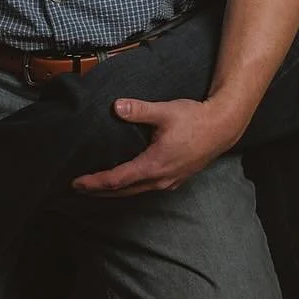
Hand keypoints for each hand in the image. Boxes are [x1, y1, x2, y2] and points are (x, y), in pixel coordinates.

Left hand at [72, 97, 247, 197]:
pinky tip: (125, 182)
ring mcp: (169, 182)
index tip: (76, 183)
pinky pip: (146, 189)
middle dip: (99, 191)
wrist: (222, 128)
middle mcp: (160, 179)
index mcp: (154, 165)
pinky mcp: (175, 179)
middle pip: (123, 192)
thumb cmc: (194, 119)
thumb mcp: (165, 111)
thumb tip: (116, 106)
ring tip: (96, 188)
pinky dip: (130, 188)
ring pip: (135, 192)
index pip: (117, 180)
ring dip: (114, 192)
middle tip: (78, 189)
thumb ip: (139, 110)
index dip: (95, 183)